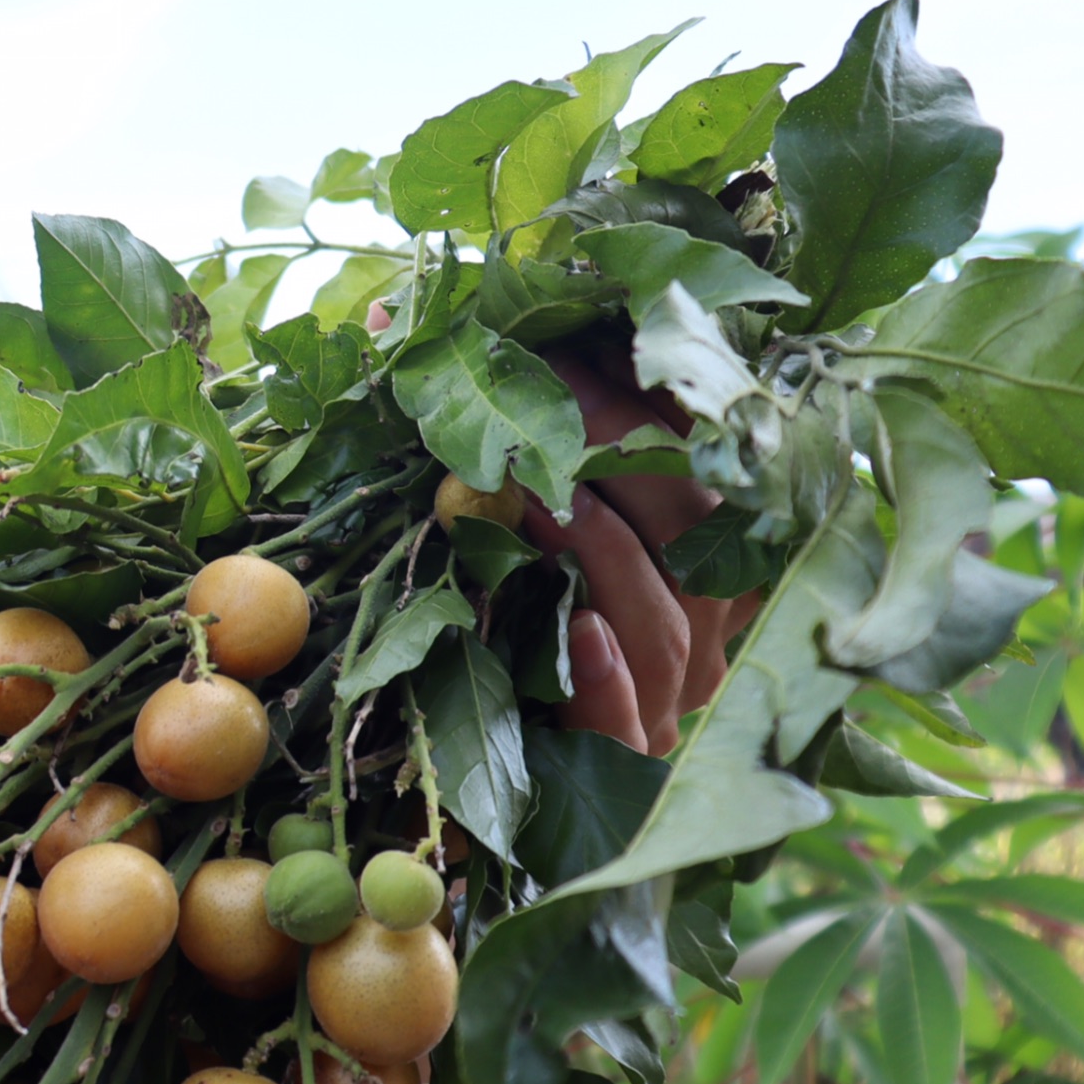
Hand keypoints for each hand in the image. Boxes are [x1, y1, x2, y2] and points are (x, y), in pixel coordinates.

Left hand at [365, 303, 753, 755]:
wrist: (451, 764)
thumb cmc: (471, 607)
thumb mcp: (471, 505)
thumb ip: (465, 422)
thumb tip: (387, 314)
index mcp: (680, 549)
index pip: (697, 458)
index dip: (646, 395)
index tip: (573, 339)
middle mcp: (694, 623)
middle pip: (696, 532)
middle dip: (624, 455)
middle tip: (547, 400)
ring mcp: (666, 701)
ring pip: (673, 622)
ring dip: (609, 555)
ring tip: (546, 504)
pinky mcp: (620, 768)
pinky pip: (633, 730)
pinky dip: (609, 681)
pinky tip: (583, 632)